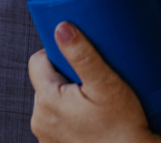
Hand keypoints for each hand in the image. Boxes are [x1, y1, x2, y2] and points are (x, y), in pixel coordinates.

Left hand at [29, 23, 159, 142]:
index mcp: (47, 100)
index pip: (37, 61)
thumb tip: (62, 28)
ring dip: (67, 95)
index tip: (79, 57)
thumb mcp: (106, 84)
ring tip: (93, 98)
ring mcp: (45, 136)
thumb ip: (82, 54)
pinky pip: (56, 119)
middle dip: (65, 75)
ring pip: (51, 100)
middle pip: (45, 81)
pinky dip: (69, 114)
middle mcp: (39, 119)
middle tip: (92, 79)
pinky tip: (89, 116)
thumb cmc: (122, 125)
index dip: (57, 53)